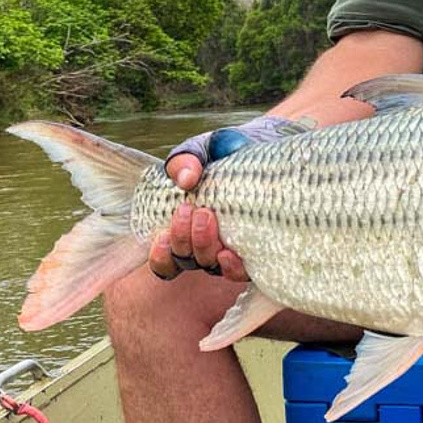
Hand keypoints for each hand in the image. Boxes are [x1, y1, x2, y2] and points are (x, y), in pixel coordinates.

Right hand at [151, 115, 306, 281]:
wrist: (262, 150)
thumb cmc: (223, 154)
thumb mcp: (202, 150)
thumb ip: (187, 160)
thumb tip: (186, 179)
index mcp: (184, 229)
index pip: (164, 259)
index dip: (159, 255)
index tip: (162, 234)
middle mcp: (203, 246)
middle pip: (185, 260)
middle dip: (184, 239)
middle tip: (197, 211)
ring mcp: (228, 250)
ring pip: (208, 265)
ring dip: (203, 247)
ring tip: (208, 218)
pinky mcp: (255, 251)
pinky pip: (239, 272)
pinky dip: (230, 267)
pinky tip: (228, 253)